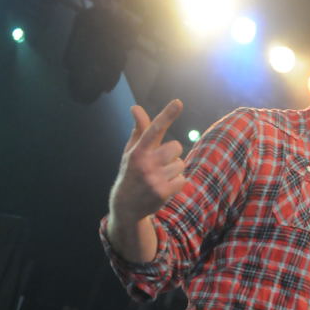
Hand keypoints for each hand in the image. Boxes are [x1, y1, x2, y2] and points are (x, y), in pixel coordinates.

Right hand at [109, 100, 186, 223]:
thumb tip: (136, 108)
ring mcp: (155, 179)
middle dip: (173, 154)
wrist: (126, 206)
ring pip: (180, 165)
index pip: (154, 129)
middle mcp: (146, 164)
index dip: (167, 115)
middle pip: (176, 147)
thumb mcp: (131, 152)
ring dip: (174, 170)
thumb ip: (139, 130)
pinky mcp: (163, 192)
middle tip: (162, 163)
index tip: (178, 102)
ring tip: (161, 177)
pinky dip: (177, 183)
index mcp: (138, 151)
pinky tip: (165, 187)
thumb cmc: (131, 173)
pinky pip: (182, 180)